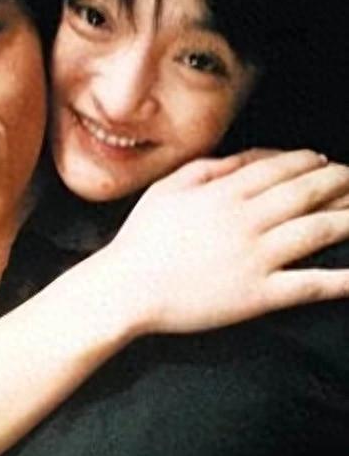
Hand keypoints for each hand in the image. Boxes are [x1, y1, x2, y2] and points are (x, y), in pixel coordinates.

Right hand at [102, 150, 348, 335]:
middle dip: (339, 182)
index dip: (309, 162)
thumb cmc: (143, 238)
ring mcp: (256, 257)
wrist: (127, 287)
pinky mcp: (259, 294)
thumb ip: (209, 168)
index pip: (279, 168)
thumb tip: (247, 160)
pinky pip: (308, 284)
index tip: (325, 160)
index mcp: (223, 192)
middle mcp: (246, 220)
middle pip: (306, 193)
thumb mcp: (168, 187)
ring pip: (316, 231)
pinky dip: (340, 279)